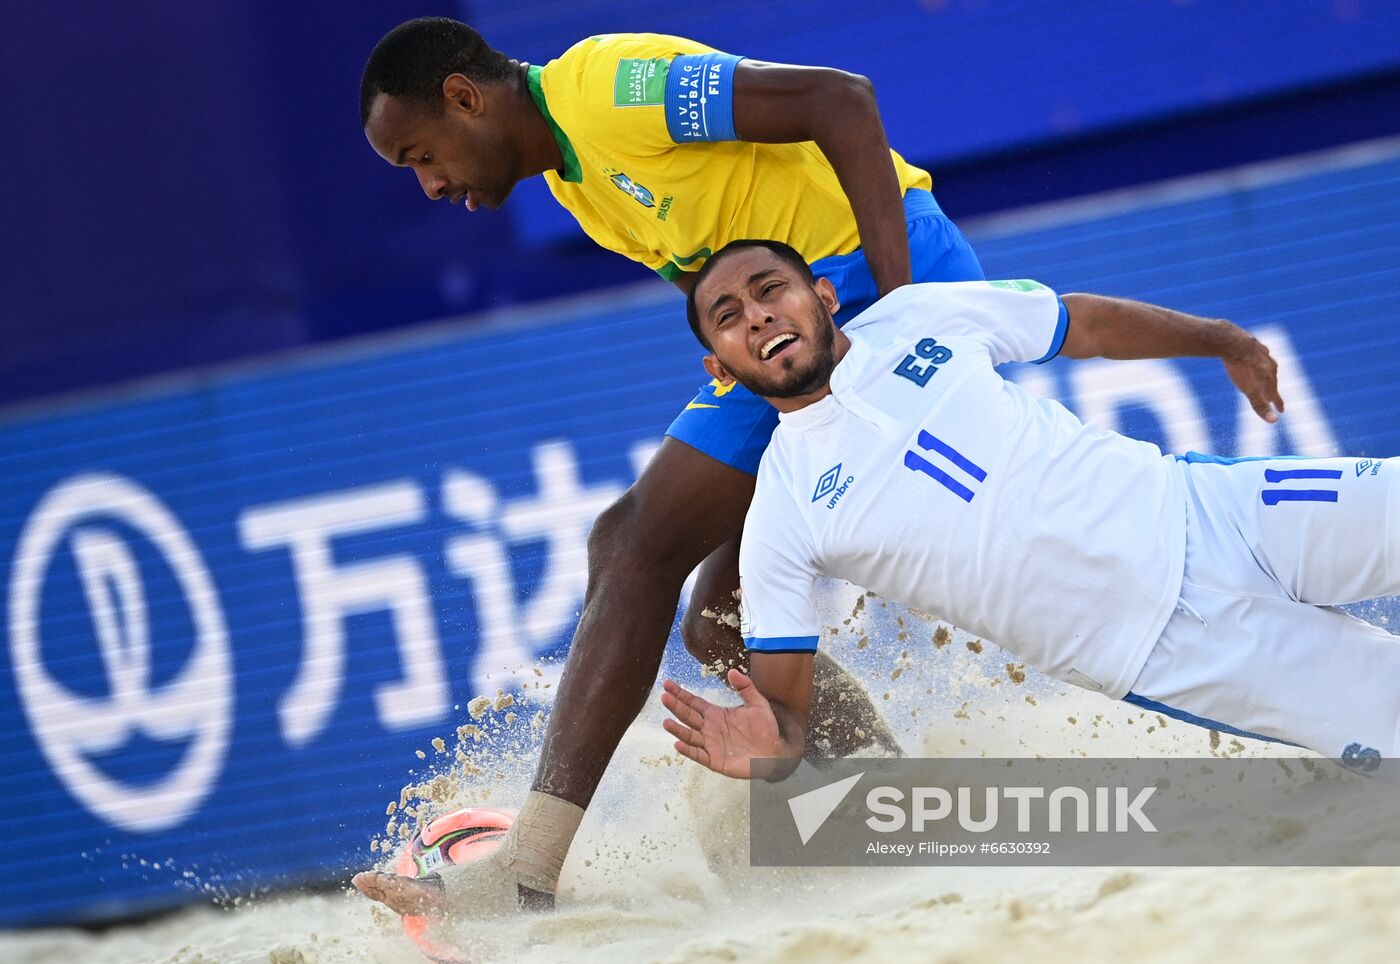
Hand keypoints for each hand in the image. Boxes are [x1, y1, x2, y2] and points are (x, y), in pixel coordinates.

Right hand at [661, 669, 785, 779]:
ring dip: (678, 730)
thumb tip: (732, 670)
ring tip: (667, 722)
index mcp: (716, 714)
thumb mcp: (757, 703)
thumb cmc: (765, 729)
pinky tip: (679, 744)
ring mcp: (710, 744)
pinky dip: (688, 750)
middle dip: (676, 707)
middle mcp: (709, 728)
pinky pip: (698, 755)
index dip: (680, 694)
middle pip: (688, 716)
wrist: (774, 753)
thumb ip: (745, 686)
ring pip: (690, 736)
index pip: (693, 702)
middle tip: (664, 697)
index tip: (667, 684)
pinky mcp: (714, 760)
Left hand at [1222, 331, 1283, 422]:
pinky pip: (1258, 351)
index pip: (1274, 392)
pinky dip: (1259, 357)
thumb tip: (1274, 421)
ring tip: (1266, 377)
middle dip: (1272, 388)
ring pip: (1267, 363)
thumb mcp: (1249, 389)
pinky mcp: (1250, 342)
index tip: (1281, 411)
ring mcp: (1260, 351)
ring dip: (1268, 372)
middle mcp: (1268, 362)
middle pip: (1272, 378)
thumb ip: (1259, 405)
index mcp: (1269, 375)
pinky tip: (1257, 355)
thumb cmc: (1241, 367)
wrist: (1231, 341)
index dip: (1277, 402)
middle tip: (1271, 398)